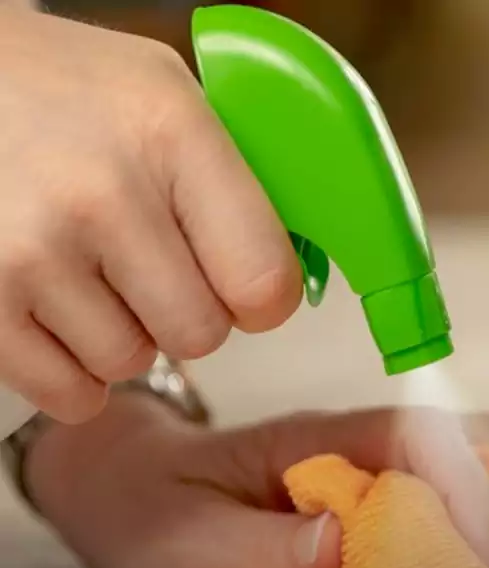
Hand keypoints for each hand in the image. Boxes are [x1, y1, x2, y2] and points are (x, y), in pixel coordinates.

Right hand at [0, 8, 300, 423]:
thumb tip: (293, 270)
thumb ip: (234, 179)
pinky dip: (71, 370)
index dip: (261, 297)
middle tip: (151, 266)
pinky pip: (69, 393)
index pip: (264, 282)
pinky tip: (59, 311)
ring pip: (131, 363)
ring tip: (91, 270)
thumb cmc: (67, 91)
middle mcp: (103, 194)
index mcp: (172, 134)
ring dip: (122, 334)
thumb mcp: (165, 95)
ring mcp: (33, 250)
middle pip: (200, 334)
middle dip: (186, 312)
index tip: (243, 285)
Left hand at [23, 392, 488, 567]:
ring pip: (463, 471)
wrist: (128, 490)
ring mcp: (368, 470)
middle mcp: (354, 446)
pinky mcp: (372, 501)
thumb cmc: (149, 511)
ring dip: (486, 521)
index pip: (416, 435)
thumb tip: (344, 545)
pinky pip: (440, 507)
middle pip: (466, 440)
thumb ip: (261, 546)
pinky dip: (461, 541)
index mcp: (314, 441)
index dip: (466, 485)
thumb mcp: (183, 542)